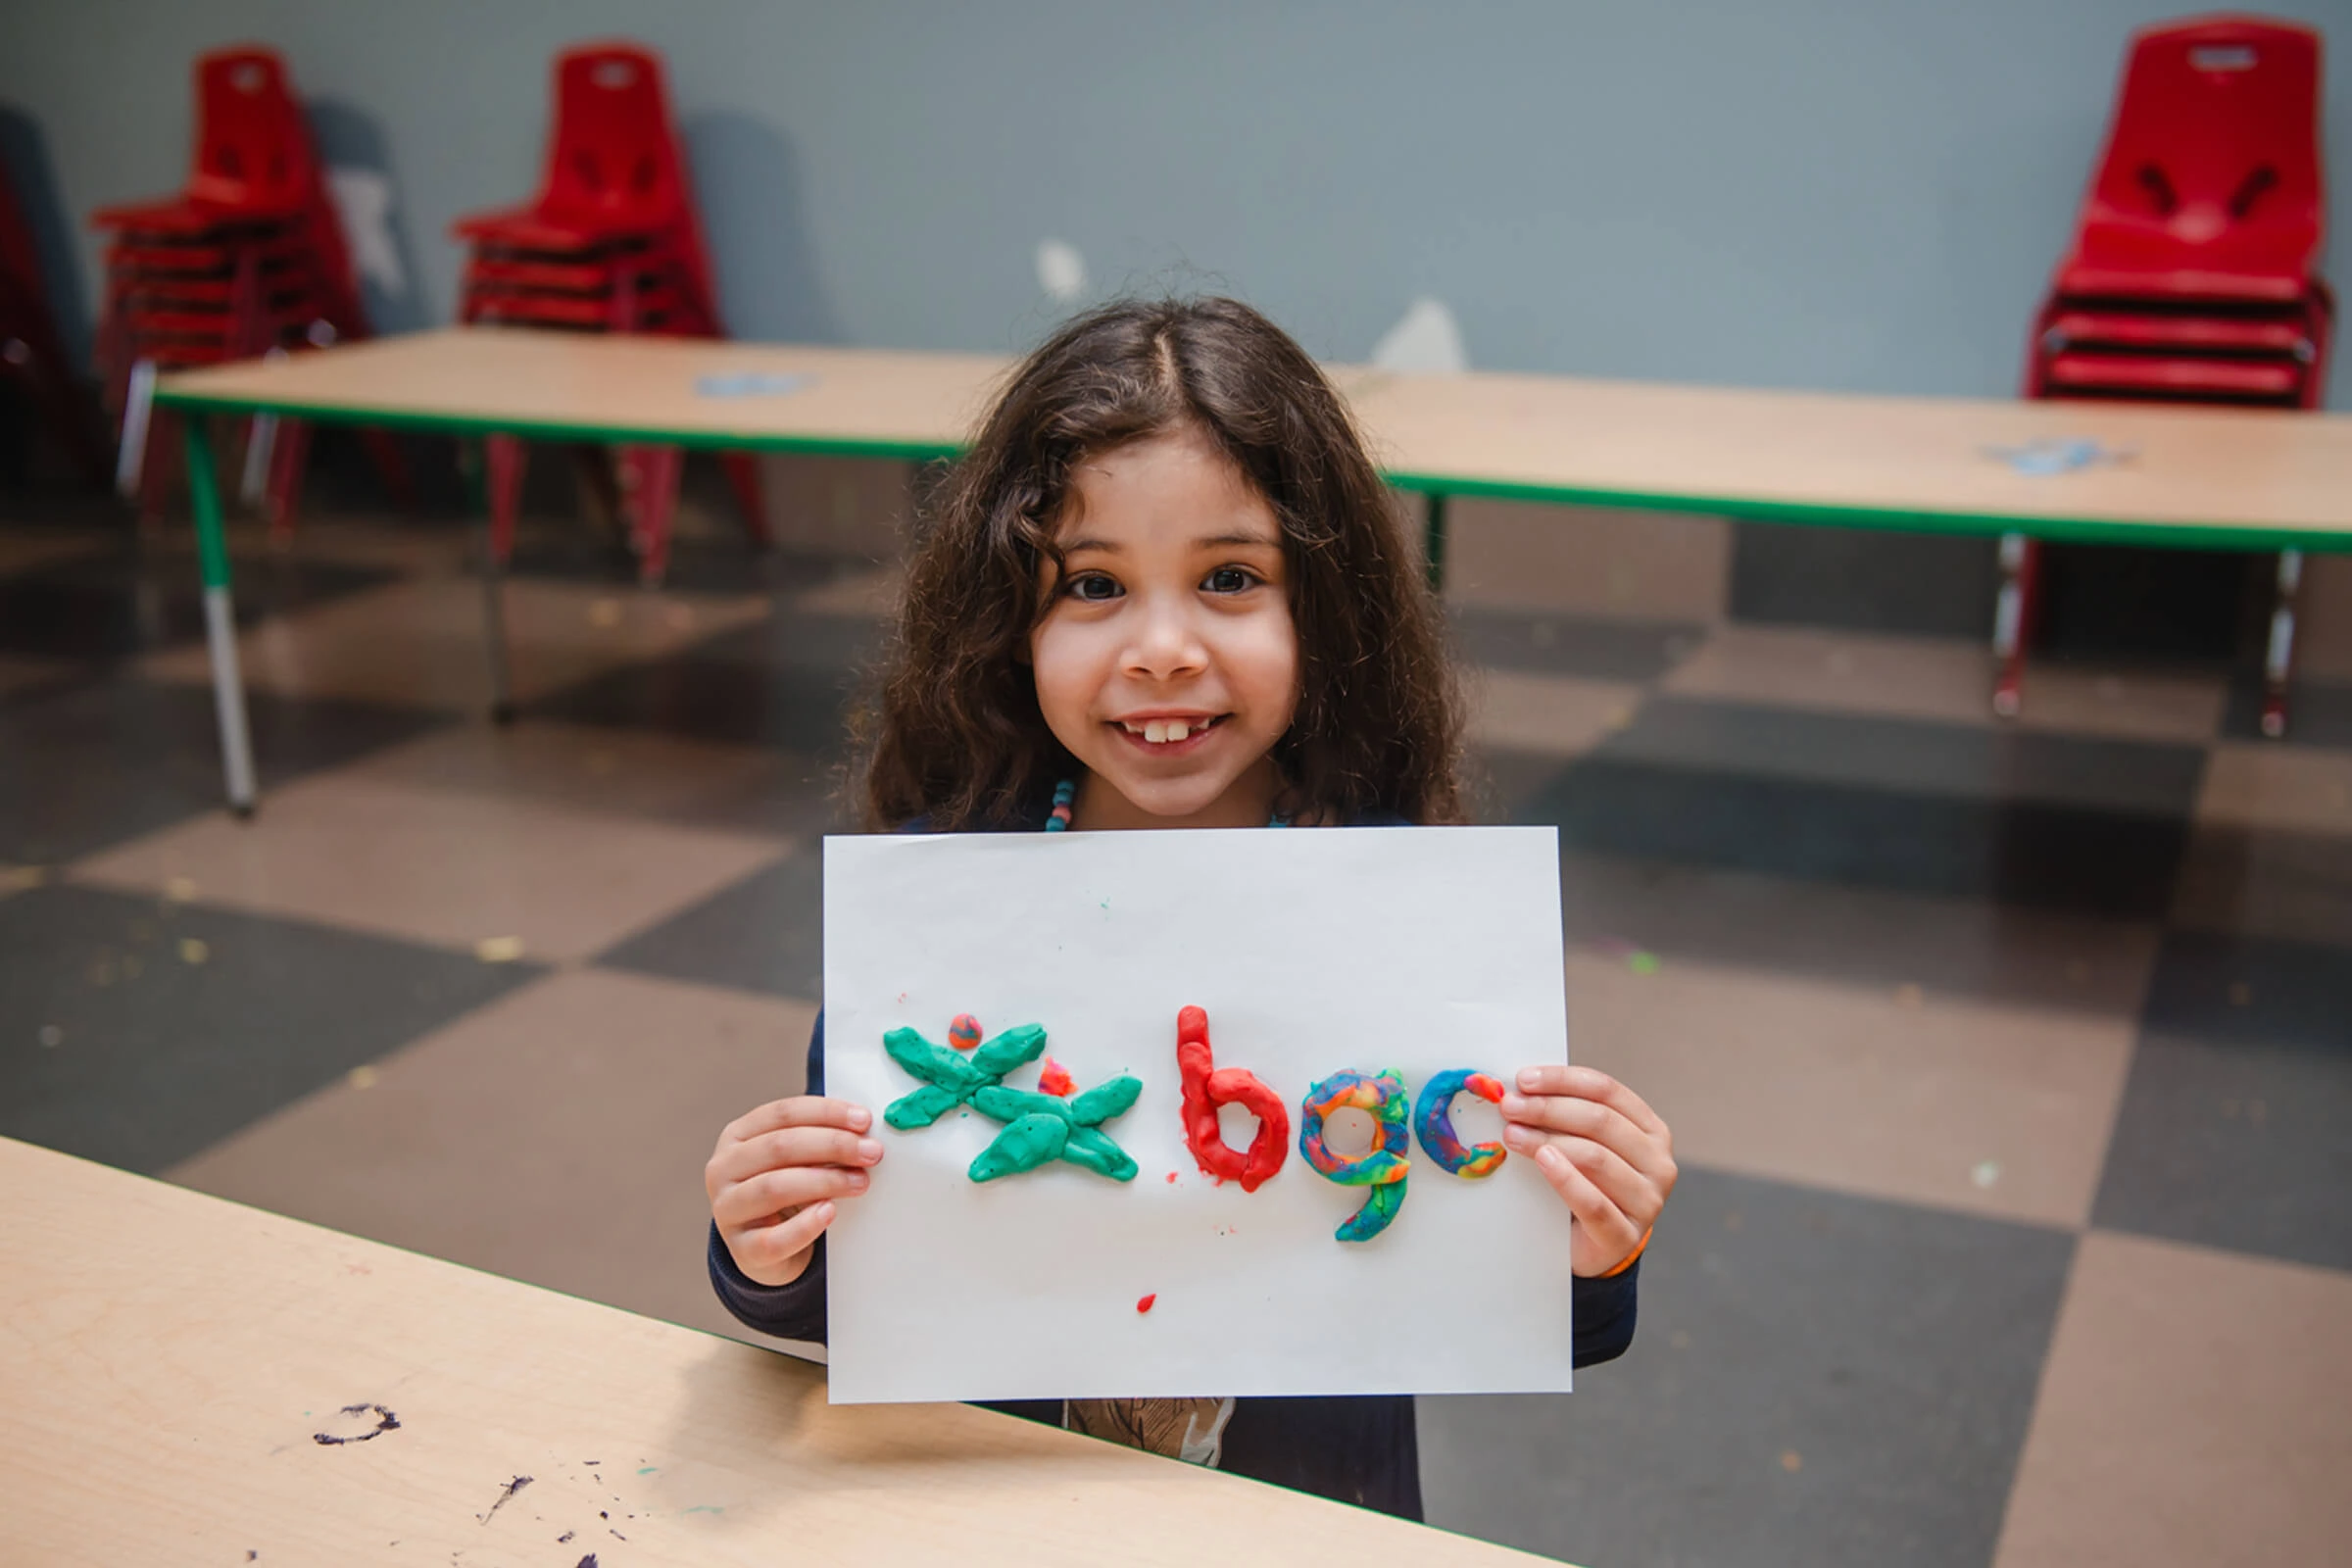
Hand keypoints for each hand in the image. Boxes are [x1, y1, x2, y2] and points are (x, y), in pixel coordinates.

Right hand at [705, 1096, 883, 1286]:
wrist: (765, 1248)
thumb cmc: (784, 1192)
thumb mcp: (794, 1160)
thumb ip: (818, 1141)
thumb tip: (863, 1132)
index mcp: (737, 1136)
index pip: (782, 1113)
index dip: (826, 1113)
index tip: (864, 1120)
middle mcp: (724, 1169)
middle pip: (780, 1146)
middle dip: (833, 1145)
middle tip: (871, 1152)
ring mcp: (727, 1210)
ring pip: (775, 1187)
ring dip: (825, 1181)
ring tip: (859, 1182)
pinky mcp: (741, 1249)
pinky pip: (773, 1239)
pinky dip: (805, 1226)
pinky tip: (829, 1213)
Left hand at [1498, 1065, 1675, 1276]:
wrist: (1592, 1248)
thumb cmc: (1586, 1185)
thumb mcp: (1586, 1145)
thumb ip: (1568, 1117)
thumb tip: (1522, 1089)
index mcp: (1651, 1130)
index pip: (1607, 1091)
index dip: (1563, 1080)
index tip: (1523, 1079)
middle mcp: (1658, 1162)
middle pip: (1600, 1121)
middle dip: (1548, 1108)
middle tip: (1510, 1106)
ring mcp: (1648, 1201)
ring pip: (1595, 1157)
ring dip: (1547, 1140)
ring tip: (1512, 1134)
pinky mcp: (1626, 1235)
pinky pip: (1593, 1203)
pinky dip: (1565, 1178)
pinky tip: (1543, 1161)